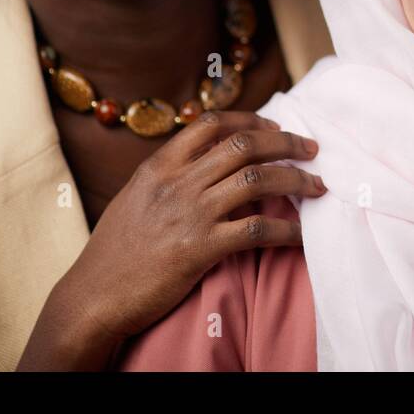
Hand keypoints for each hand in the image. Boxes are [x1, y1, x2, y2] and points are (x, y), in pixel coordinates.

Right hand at [18, 110, 325, 369]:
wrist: (94, 294)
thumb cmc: (113, 251)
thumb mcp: (134, 197)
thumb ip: (167, 176)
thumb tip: (204, 163)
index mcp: (159, 165)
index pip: (211, 123)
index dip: (250, 119)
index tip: (274, 126)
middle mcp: (178, 181)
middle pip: (245, 145)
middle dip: (286, 143)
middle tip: (311, 149)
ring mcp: (191, 213)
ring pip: (258, 179)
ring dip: (297, 179)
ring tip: (318, 185)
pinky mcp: (201, 248)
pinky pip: (257, 230)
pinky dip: (287, 230)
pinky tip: (301, 233)